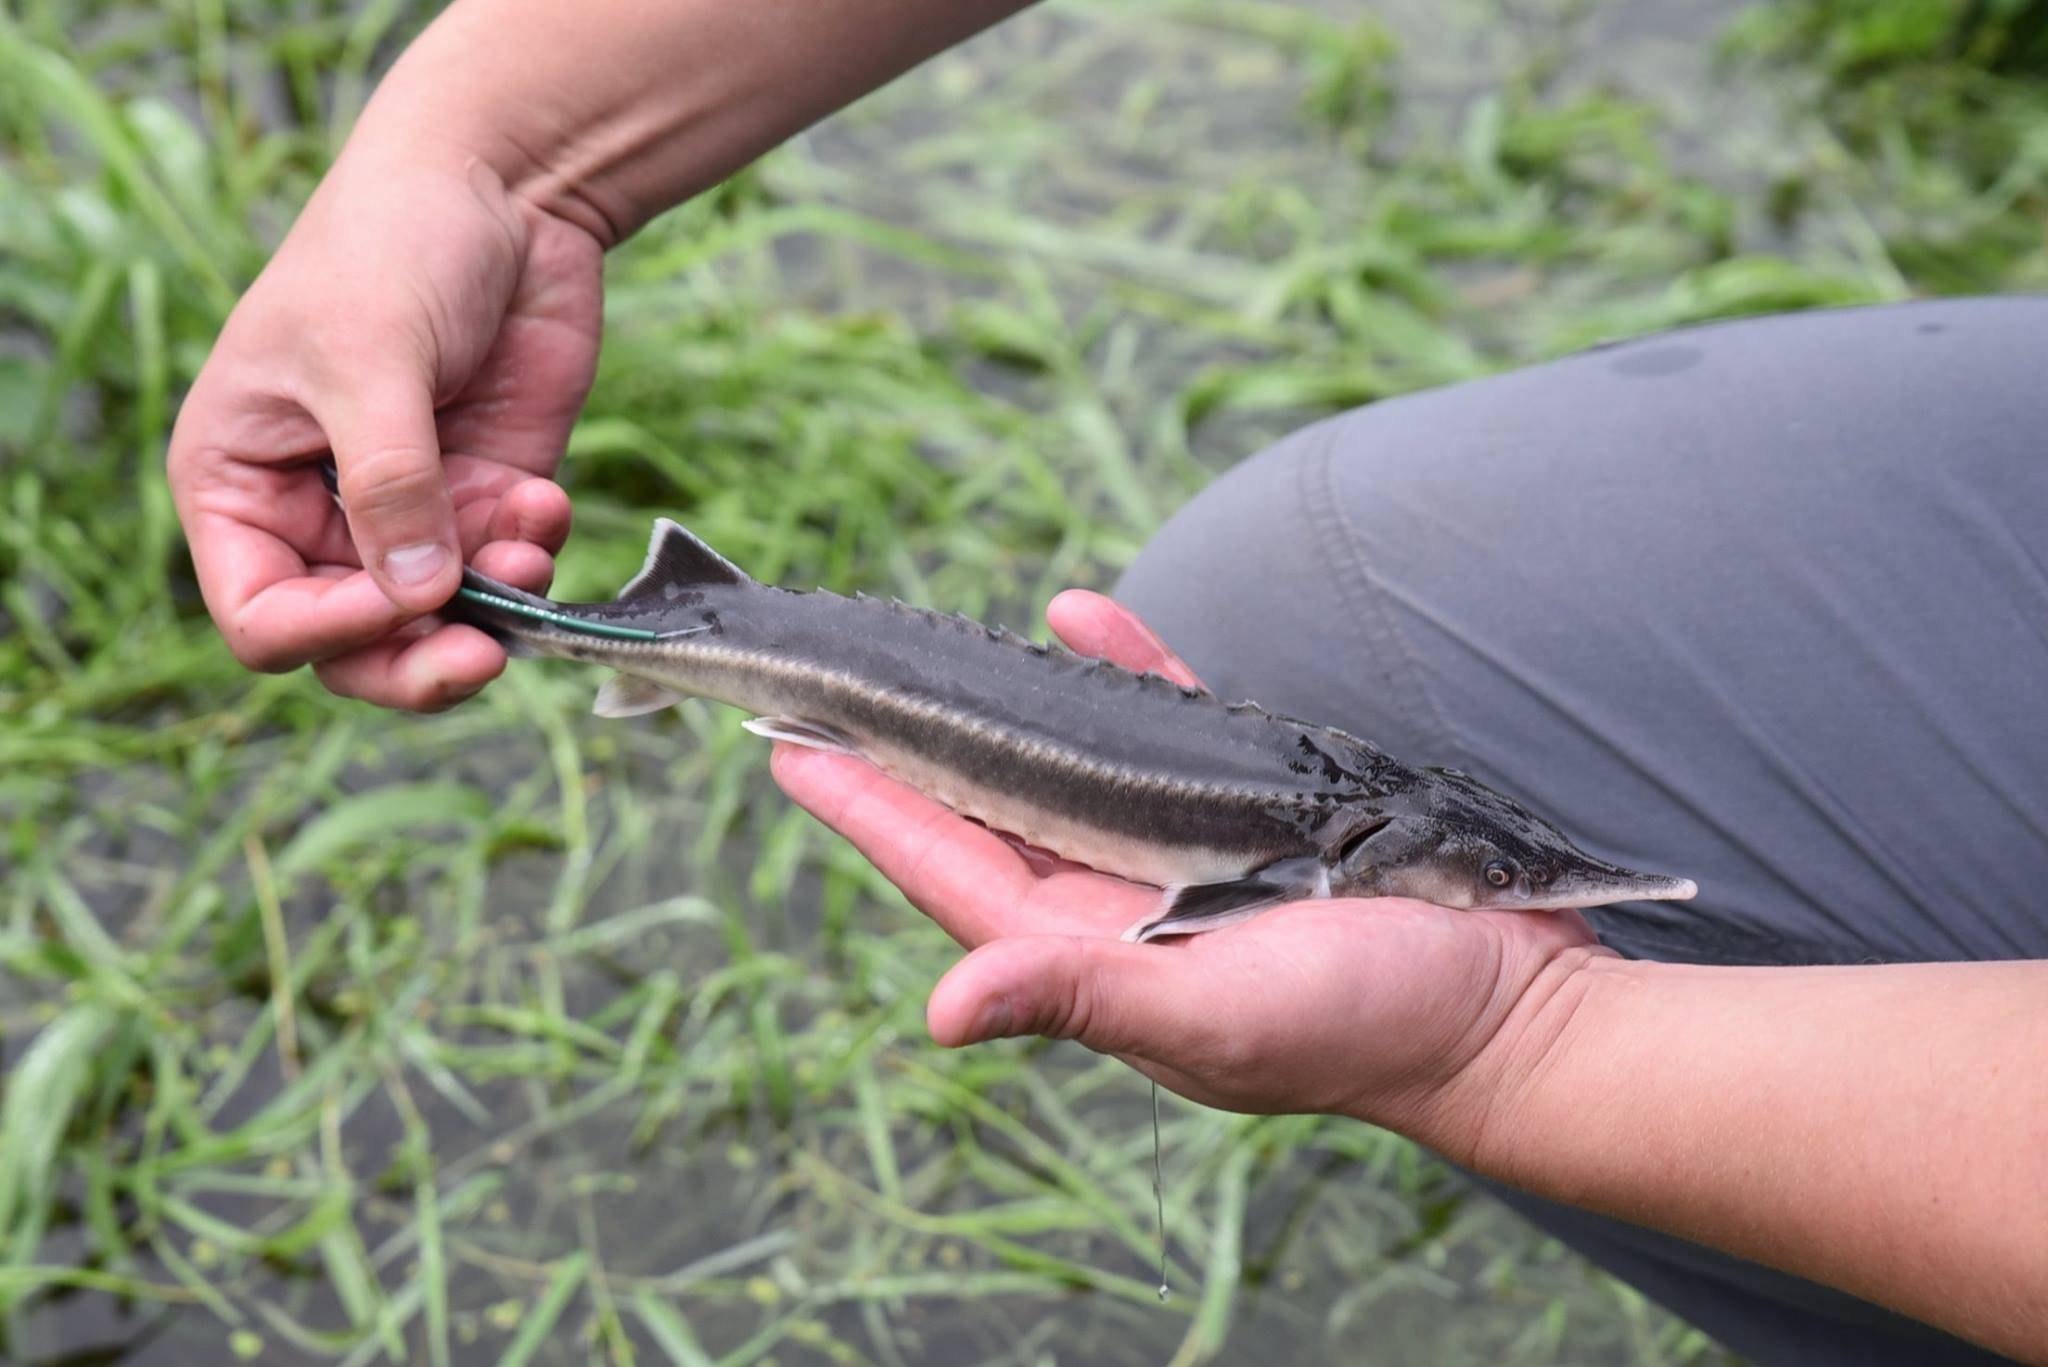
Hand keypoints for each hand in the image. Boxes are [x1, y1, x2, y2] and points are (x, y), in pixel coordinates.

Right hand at [167, 142, 599, 709]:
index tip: (399, 601)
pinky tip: (545, 501)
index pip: (263, 616)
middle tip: (485, 655)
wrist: (503, 189)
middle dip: (421, 660)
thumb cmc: (393, 245)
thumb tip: (420, 597)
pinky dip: (533, 555)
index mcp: (239, 483)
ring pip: (442, 623)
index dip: (329, 633)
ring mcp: (409, 511)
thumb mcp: (370, 360)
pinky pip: (508, 571)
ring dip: (494, 606)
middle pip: (356, 646)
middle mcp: (316, 513)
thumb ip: (390, 483)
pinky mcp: (486, 496)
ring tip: (529, 539)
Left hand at [772, 591, 1608, 1148]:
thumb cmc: (1370, 1027)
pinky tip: (1084, 616)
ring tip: (931, 649)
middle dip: (911, 752)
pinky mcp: (1256, 805)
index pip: (951, 872)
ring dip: (1003, 707)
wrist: (1512, 1004)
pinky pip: (1169, 725)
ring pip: (1068, 763)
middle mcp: (1122, 901)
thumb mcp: (1215, 1016)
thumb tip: (942, 1012)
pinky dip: (1125, 673)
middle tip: (831, 684)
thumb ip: (1082, 995)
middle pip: (990, 811)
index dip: (870, 813)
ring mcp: (1184, 851)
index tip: (790, 750)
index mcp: (1092, 952)